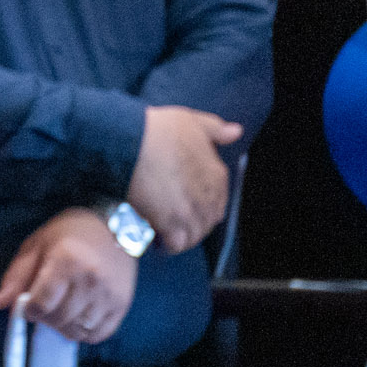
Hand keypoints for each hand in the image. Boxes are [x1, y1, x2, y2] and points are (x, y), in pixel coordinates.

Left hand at [0, 207, 137, 344]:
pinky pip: (98, 335)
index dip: (29, 310)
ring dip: (63, 326)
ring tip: (61, 309)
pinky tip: (78, 317)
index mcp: (66, 262)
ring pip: (78, 331)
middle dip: (45, 318)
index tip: (28, 303)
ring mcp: (109, 295)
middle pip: (59, 320)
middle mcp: (91, 281)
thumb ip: (16, 276)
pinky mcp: (122, 305)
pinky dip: (84, 333)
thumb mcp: (36, 246)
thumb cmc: (68, 234)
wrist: (112, 226)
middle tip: (45, 305)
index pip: (41, 304)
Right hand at [126, 105, 242, 253]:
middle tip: (174, 221)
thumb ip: (216, 129)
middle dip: (193, 224)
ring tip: (164, 232)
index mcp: (216, 175)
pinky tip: (157, 239)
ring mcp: (190, 213)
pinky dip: (168, 245)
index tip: (186, 204)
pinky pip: (176, 245)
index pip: (219, 201)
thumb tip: (236, 132)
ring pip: (193, 236)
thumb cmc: (157, 129)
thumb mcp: (191, 121)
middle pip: (207, 222)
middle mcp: (208, 197)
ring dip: (181, 237)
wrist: (130, 142)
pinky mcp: (170, 224)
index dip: (202, 204)